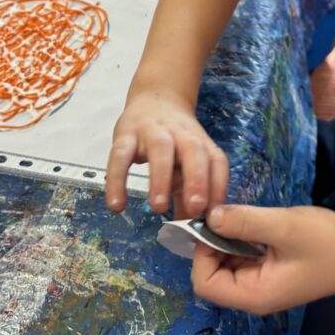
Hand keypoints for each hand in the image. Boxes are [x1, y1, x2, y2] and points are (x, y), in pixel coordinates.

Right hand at [105, 88, 228, 217]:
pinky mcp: (125, 133)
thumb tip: (192, 236)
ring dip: (162, 178)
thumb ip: (188, 197)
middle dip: (197, 179)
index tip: (215, 218)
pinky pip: (120, 156)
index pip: (216, 162)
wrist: (156, 98)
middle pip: (194, 152)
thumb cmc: (175, 140)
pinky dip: (118, 180)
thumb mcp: (187, 163)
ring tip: (159, 208)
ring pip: (161, 149)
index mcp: (201, 143)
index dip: (218, 188)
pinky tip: (116, 205)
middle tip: (195, 209)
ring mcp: (153, 132)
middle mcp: (181, 135)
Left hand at [191, 204, 334, 314]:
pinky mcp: (272, 274)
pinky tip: (254, 224)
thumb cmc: (328, 241)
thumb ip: (244, 222)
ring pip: (226, 265)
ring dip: (226, 241)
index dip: (202, 252)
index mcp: (254, 295)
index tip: (216, 223)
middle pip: (211, 275)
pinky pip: (242, 260)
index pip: (204, 283)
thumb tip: (209, 216)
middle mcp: (254, 297)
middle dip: (212, 245)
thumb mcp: (285, 226)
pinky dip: (240, 241)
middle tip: (226, 214)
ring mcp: (263, 287)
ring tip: (240, 216)